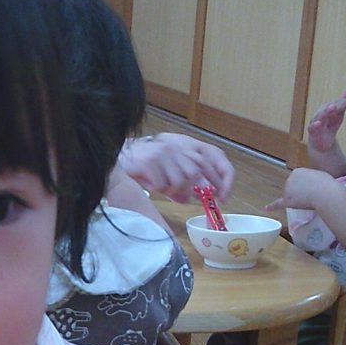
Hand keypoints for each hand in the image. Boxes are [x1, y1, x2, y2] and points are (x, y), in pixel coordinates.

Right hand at [117, 132, 235, 202]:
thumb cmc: (148, 166)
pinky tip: (150, 183)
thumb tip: (193, 198)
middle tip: (183, 195)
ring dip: (172, 190)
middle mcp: (178, 146)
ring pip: (181, 181)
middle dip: (192, 189)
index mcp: (188, 146)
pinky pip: (163, 185)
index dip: (223, 179)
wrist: (122, 157)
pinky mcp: (151, 161)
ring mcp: (165, 153)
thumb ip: (185, 184)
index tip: (223, 197)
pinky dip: (158, 189)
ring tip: (161, 186)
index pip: (215, 158)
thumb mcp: (171, 173)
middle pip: (196, 173)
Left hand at [264, 167, 337, 212]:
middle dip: (303, 192)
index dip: (308, 185)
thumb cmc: (326, 184)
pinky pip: (278, 204)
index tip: (315, 186)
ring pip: (292, 197)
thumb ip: (311, 178)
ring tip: (310, 198)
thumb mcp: (319, 175)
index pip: (300, 180)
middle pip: (295, 189)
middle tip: (315, 193)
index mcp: (297, 171)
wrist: (325, 193)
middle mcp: (289, 179)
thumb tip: (311, 185)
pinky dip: (272, 206)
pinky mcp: (287, 201)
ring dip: (300, 199)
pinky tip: (267, 208)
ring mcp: (287, 190)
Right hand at [307, 91, 345, 153]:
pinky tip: (318, 123)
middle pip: (329, 107)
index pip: (337, 103)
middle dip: (337, 103)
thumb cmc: (330, 125)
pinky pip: (312, 128)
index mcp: (327, 107)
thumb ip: (343, 103)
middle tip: (345, 100)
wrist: (322, 142)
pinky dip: (314, 125)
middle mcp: (321, 112)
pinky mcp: (312, 132)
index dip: (344, 100)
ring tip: (332, 107)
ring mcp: (315, 121)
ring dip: (326, 111)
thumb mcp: (339, 114)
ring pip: (320, 115)